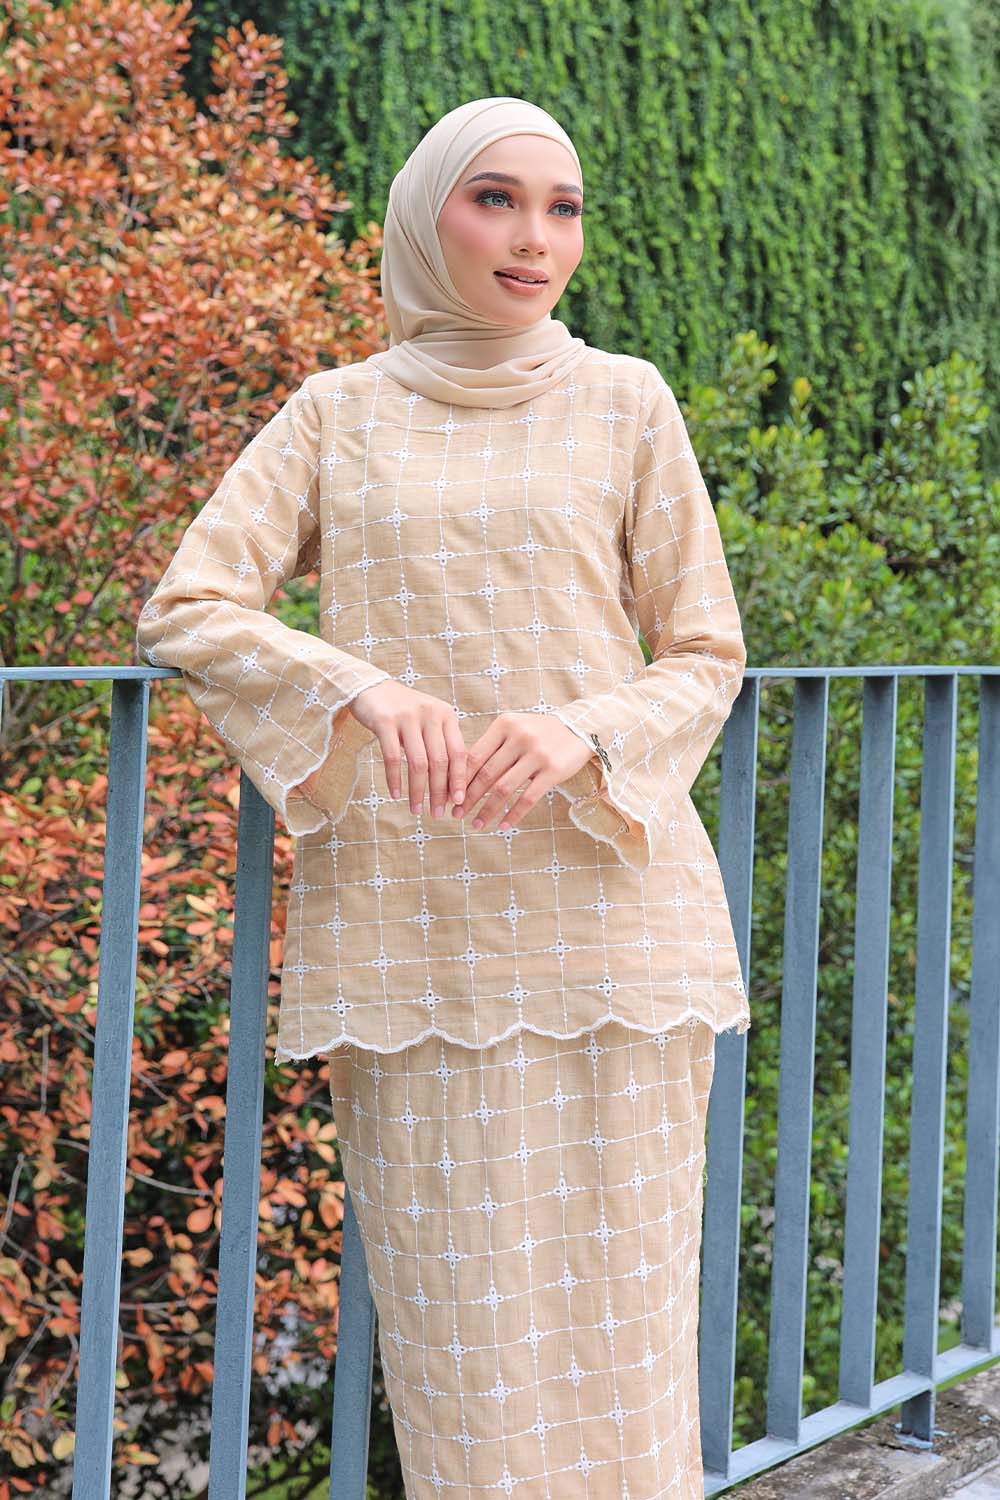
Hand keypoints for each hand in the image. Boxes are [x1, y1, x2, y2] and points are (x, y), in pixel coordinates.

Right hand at [299, 679, 466, 817]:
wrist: (369, 687)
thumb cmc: (402, 711)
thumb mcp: (428, 721)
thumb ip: (441, 744)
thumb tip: (452, 786)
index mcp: (446, 715)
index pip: (459, 752)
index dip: (459, 780)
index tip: (459, 802)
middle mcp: (430, 713)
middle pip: (440, 761)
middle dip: (439, 792)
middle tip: (437, 814)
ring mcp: (407, 716)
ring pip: (418, 763)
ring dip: (418, 791)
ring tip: (416, 810)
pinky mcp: (385, 721)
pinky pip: (393, 757)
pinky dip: (395, 780)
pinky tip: (395, 795)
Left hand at [453, 712, 597, 832]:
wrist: (580, 728)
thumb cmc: (539, 732)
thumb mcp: (515, 728)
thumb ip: (492, 745)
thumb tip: (462, 775)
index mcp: (504, 725)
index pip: (474, 755)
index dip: (458, 778)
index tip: (448, 796)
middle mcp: (519, 737)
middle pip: (486, 774)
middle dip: (468, 798)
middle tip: (456, 814)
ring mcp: (537, 754)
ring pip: (504, 789)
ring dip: (487, 810)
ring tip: (476, 824)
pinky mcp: (553, 770)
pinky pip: (528, 798)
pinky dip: (513, 814)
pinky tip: (503, 826)